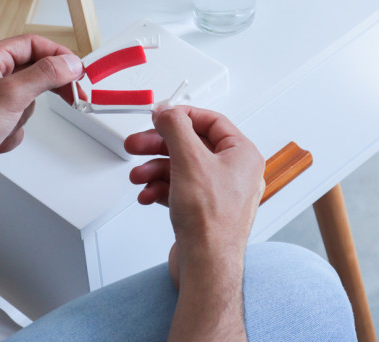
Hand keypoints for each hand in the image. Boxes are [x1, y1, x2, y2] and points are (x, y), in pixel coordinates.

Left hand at [0, 34, 83, 201]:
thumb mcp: (12, 95)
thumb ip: (45, 75)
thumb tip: (71, 63)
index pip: (33, 45)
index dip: (59, 55)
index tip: (78, 70)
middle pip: (34, 71)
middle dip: (49, 87)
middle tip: (73, 95)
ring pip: (27, 99)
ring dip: (23, 116)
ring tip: (6, 125)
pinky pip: (17, 119)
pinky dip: (13, 131)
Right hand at [125, 106, 264, 279]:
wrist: (206, 268)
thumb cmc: (211, 222)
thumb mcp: (190, 160)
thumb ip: (176, 128)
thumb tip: (167, 110)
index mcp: (241, 154)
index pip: (211, 120)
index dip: (183, 115)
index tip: (160, 116)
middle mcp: (233, 171)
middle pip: (190, 145)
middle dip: (159, 145)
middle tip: (137, 144)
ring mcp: (218, 191)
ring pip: (181, 167)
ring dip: (155, 168)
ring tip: (138, 175)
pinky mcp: (203, 208)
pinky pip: (179, 187)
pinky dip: (161, 188)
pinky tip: (147, 194)